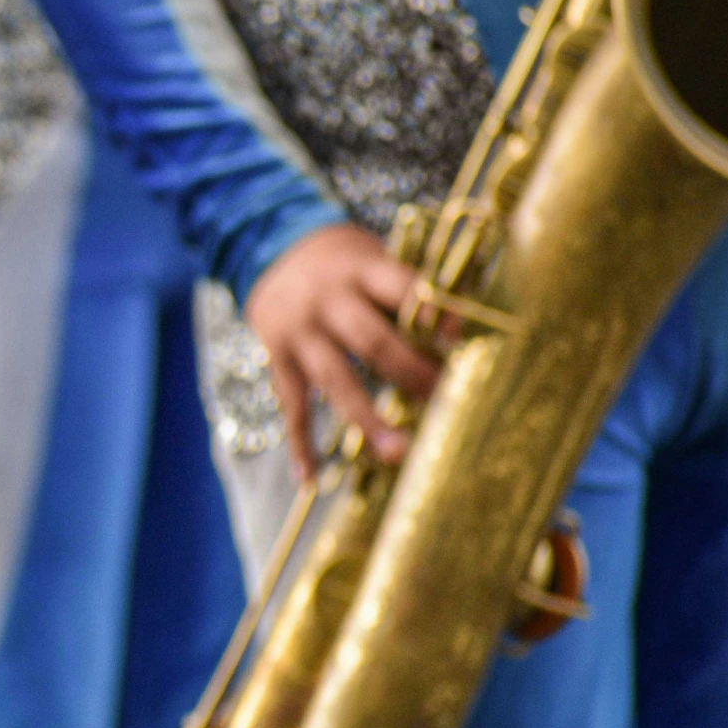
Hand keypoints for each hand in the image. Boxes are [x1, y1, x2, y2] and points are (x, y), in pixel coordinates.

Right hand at [243, 224, 439, 481]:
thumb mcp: (371, 258)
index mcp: (360, 271)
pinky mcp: (277, 359)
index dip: (431, 314)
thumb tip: (461, 333)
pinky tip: (309, 477)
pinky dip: (300, 444)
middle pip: (370, 341)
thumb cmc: (341, 260)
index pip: (400, 290)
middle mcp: (326, 301)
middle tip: (442, 401)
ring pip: (334, 380)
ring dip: (366, 418)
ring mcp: (299, 333)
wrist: (266, 250)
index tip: (459, 341)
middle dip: (409, 373)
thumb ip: (406, 291)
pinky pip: (291, 407)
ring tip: (396, 452)